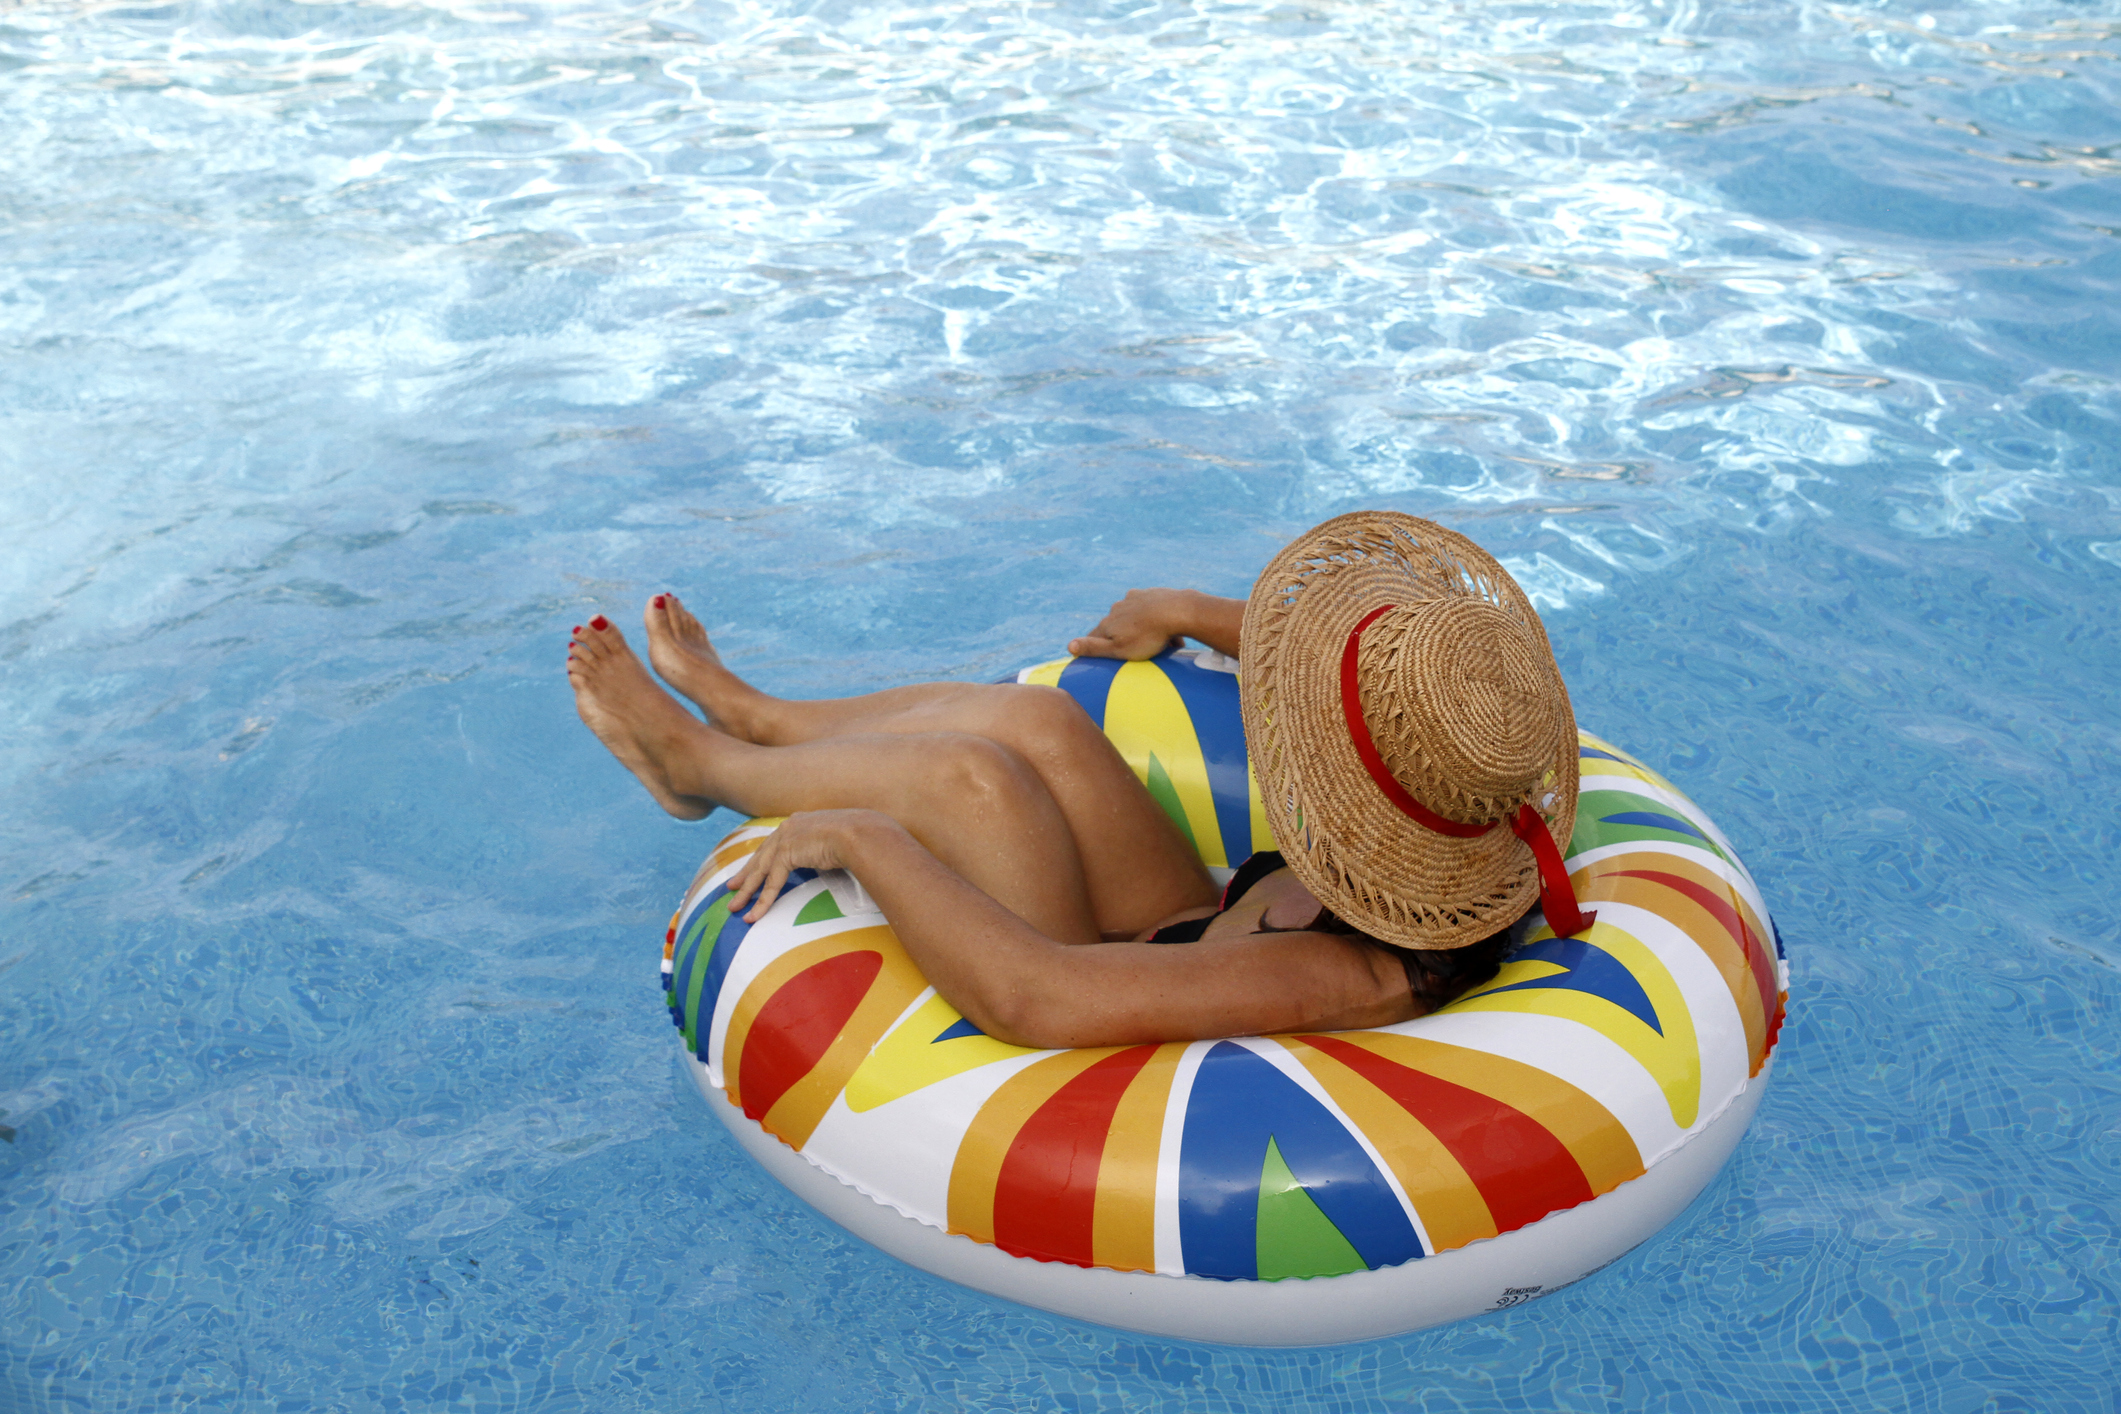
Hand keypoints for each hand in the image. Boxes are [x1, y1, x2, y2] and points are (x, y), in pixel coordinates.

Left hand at [724, 810, 887, 922]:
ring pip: (760, 871)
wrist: (861, 833)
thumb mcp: (839, 841)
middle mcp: (789, 827)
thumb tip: (833, 860)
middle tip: (732, 887)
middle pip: (761, 856)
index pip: (775, 844)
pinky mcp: (786, 853)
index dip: (762, 858)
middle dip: (745, 874)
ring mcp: (786, 838)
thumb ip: (827, 849)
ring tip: (734, 907)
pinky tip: (753, 915)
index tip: (752, 869)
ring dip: (746, 891)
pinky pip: (770, 883)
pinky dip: (762, 902)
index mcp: (800, 822)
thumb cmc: (860, 838)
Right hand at [1067, 588, 1191, 660]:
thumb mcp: (1119, 649)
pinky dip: (1154, 619)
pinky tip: (1167, 628)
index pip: (1094, 637)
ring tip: (1156, 643)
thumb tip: (1068, 646)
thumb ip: (1094, 648)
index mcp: (1108, 623)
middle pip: (1115, 626)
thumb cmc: (1148, 636)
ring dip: (1139, 628)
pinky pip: (1149, 609)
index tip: (1102, 657)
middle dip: (1122, 638)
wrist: (1177, 611)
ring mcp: (1134, 598)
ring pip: (1132, 616)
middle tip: (1136, 653)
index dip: (1096, 648)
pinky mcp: (1151, 593)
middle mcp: (1117, 608)